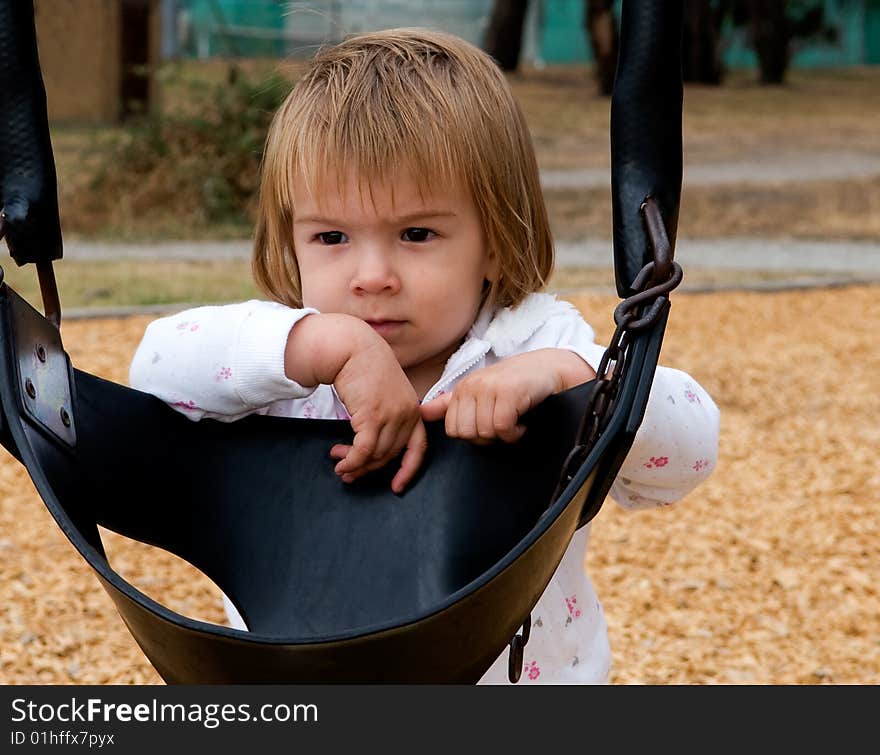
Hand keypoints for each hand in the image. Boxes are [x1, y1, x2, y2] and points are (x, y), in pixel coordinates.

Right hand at [285, 314, 426, 493]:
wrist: (351, 348)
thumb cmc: (364, 370)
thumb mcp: (385, 394)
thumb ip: (386, 417)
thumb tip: (372, 448)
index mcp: (414, 410)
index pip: (419, 447)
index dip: (409, 470)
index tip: (397, 486)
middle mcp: (407, 414)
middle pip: (391, 455)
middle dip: (368, 468)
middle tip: (349, 472)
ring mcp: (392, 416)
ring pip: (376, 455)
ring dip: (354, 464)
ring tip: (339, 463)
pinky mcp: (373, 416)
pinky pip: (363, 450)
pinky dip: (351, 460)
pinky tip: (340, 460)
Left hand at [420, 349, 593, 443]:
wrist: (548, 368)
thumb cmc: (515, 383)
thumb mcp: (480, 392)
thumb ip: (450, 404)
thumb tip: (421, 412)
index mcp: (462, 389)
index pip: (453, 430)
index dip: (473, 436)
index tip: (490, 426)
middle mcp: (472, 386)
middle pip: (467, 434)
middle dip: (487, 438)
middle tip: (503, 426)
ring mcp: (489, 388)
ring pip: (485, 432)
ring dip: (504, 435)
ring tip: (515, 421)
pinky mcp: (509, 393)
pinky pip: (503, 428)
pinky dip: (515, 433)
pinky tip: (522, 423)